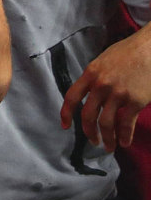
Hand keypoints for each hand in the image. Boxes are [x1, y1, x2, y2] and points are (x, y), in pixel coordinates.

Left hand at [61, 28, 150, 150]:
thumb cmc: (128, 53)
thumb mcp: (103, 61)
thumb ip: (94, 77)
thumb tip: (90, 93)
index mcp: (90, 74)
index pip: (71, 97)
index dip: (66, 114)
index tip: (65, 126)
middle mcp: (101, 85)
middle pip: (88, 115)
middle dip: (89, 132)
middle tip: (93, 141)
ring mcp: (118, 93)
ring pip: (106, 123)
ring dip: (107, 139)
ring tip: (109, 147)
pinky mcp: (135, 101)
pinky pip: (125, 124)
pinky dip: (124, 136)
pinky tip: (124, 143)